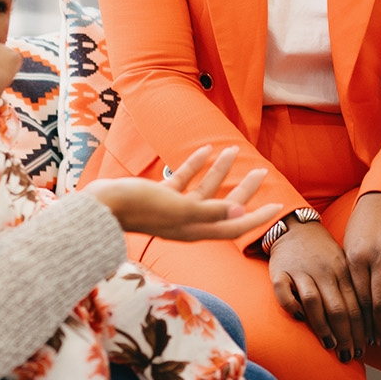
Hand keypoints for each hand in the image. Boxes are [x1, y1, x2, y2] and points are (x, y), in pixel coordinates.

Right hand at [87, 145, 282, 242]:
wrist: (102, 205)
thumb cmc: (139, 206)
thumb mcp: (177, 208)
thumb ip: (209, 212)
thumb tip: (239, 214)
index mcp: (196, 229)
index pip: (235, 226)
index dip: (258, 217)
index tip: (278, 206)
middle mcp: (188, 222)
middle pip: (224, 206)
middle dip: (243, 189)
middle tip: (261, 171)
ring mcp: (174, 209)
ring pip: (204, 189)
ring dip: (219, 170)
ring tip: (232, 150)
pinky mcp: (160, 196)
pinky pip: (184, 181)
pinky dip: (195, 166)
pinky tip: (203, 150)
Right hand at [268, 221, 365, 360]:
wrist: (294, 226)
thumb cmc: (322, 252)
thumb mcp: (343, 264)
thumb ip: (352, 289)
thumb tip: (368, 324)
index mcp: (342, 271)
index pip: (355, 305)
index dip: (360, 330)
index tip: (363, 350)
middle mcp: (323, 272)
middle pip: (338, 308)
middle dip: (345, 335)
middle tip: (348, 355)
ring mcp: (301, 271)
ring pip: (313, 302)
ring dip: (323, 327)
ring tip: (330, 345)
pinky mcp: (279, 271)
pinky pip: (283, 291)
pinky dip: (291, 305)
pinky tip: (298, 318)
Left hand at [343, 191, 380, 344]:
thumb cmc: (361, 232)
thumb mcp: (348, 252)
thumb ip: (352, 278)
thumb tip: (350, 313)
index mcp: (356, 257)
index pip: (360, 297)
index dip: (363, 321)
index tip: (364, 337)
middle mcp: (377, 255)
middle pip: (379, 298)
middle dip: (380, 324)